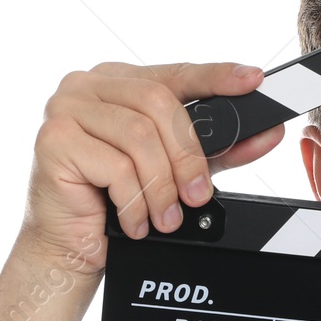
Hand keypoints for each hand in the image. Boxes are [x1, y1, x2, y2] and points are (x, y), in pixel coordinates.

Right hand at [19, 60, 284, 275]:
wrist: (70, 247)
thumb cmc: (115, 203)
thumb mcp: (176, 170)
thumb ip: (218, 149)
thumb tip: (267, 134)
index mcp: (117, 82)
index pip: (174, 73)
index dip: (215, 76)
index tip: (252, 80)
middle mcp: (88, 86)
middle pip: (158, 102)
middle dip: (187, 156)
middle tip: (197, 195)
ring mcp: (65, 108)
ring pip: (139, 135)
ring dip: (161, 186)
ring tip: (164, 216)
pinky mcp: (54, 140)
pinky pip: (115, 165)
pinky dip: (134, 201)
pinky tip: (133, 220)